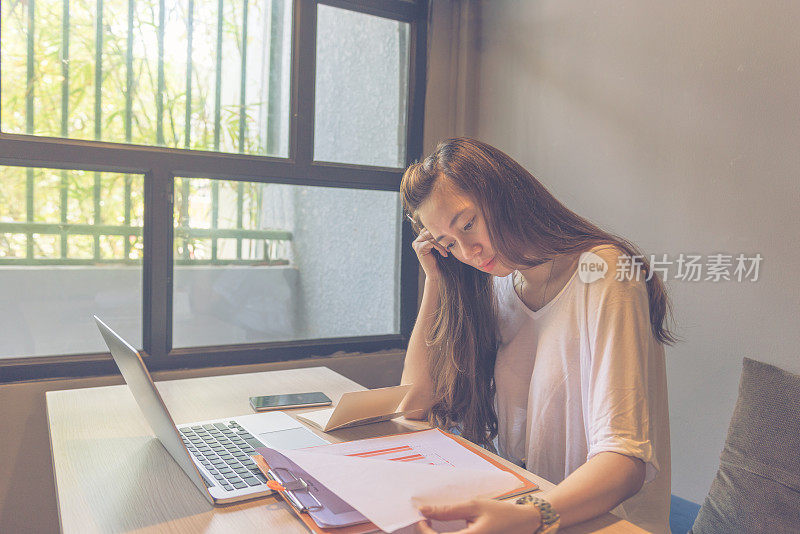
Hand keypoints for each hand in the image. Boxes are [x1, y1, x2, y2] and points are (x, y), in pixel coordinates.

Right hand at [412, 228, 448, 280]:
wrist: (438, 274)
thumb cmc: (441, 260)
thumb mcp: (441, 245)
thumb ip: (440, 236)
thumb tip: (448, 224)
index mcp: (422, 238)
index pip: (432, 228)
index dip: (442, 232)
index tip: (451, 239)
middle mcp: (417, 240)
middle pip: (431, 231)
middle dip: (443, 237)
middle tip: (451, 244)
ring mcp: (417, 244)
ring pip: (432, 236)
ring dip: (442, 243)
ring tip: (448, 250)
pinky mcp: (419, 248)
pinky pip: (431, 242)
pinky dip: (440, 247)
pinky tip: (444, 254)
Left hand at [416, 499, 540, 533]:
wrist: (523, 524)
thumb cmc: (502, 514)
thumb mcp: (475, 506)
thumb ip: (448, 510)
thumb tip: (425, 510)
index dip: (423, 529)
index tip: (422, 517)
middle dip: (427, 533)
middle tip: (426, 519)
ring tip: (434, 524)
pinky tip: (445, 530)